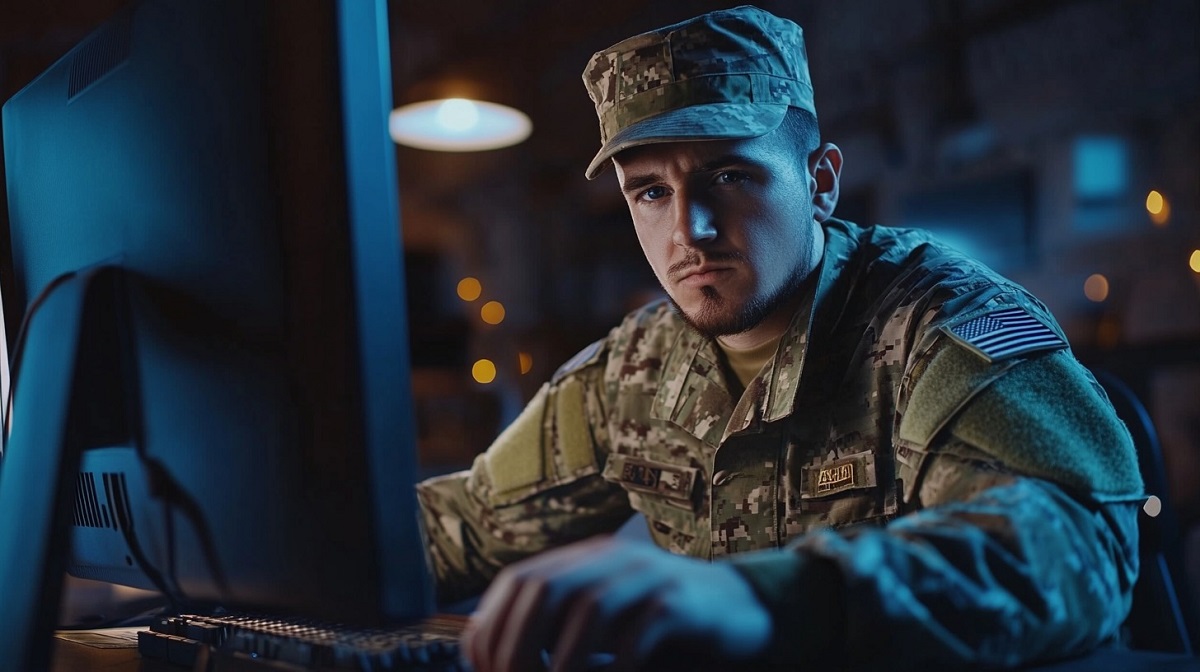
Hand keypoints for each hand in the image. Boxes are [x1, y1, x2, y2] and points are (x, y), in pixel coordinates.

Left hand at [461, 536, 771, 671]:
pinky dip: (619, 664)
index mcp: (584, 559)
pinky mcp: (681, 603)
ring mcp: (648, 576)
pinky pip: (643, 630)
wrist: (736, 608)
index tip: (488, 671)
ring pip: (592, 606)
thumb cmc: (656, 625)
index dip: (493, 626)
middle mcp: (611, 559)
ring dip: (567, 659)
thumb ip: (553, 627)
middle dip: (520, 645)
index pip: (519, 580)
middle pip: (547, 588)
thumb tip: (488, 655)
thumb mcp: (599, 620)